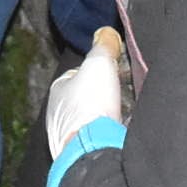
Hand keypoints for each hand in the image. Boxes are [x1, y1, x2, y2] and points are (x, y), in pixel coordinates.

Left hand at [45, 31, 126, 154]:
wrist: (92, 150)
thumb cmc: (90, 105)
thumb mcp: (99, 63)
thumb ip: (102, 47)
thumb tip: (106, 34)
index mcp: (57, 90)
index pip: (78, 73)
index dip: (98, 68)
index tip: (116, 67)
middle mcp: (59, 114)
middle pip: (87, 96)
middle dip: (105, 92)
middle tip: (126, 88)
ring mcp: (70, 135)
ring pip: (94, 117)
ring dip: (110, 113)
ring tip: (129, 109)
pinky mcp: (84, 152)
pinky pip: (101, 136)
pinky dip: (112, 131)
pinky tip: (124, 129)